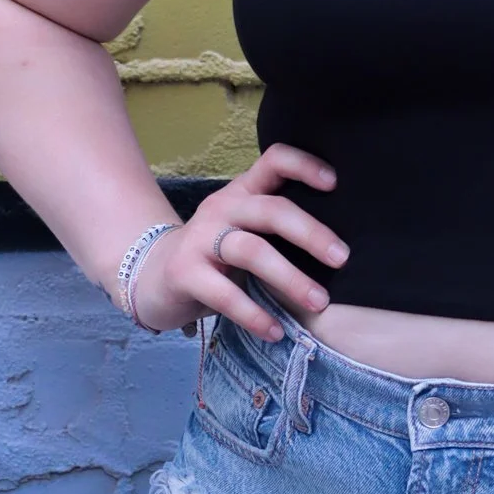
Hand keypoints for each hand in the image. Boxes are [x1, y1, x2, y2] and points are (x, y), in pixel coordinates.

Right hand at [129, 144, 347, 337]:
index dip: (304, 166)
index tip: (335, 183)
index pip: (273, 161)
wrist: (151, 275)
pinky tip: (275, 331)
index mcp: (242, 191)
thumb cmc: (214, 254)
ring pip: (252, 251)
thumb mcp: (244, 229)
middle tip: (342, 259)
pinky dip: (255, 315)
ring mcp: (201, 239)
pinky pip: (225, 294)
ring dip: (291, 279)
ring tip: (319, 303)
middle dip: (311, 234)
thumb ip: (277, 227)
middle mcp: (222, 208)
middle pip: (272, 210)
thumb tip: (339, 246)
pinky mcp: (185, 273)